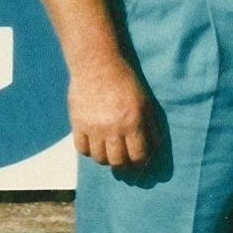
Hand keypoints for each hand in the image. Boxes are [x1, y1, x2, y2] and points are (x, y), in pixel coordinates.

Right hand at [67, 56, 155, 171]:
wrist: (97, 64)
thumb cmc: (125, 81)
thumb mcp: (145, 102)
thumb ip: (151, 126)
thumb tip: (155, 148)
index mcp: (133, 122)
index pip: (138, 156)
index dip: (140, 165)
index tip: (140, 166)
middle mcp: (113, 128)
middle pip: (118, 162)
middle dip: (123, 168)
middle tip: (124, 167)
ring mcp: (93, 127)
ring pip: (99, 158)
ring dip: (106, 160)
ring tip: (109, 154)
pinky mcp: (78, 123)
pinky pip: (81, 149)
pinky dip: (88, 151)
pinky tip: (94, 145)